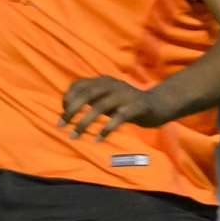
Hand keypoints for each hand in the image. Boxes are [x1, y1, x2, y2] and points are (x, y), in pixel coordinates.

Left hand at [58, 76, 173, 140]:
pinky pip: (118, 118)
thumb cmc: (126, 104)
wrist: (158, 105)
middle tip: (61, 125)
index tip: (63, 112)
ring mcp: (125, 95)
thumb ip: (91, 100)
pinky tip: (96, 139)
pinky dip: (105, 129)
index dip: (67, 97)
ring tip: (74, 136)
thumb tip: (67, 110)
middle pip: (86, 94)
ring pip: (100, 107)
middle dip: (71, 110)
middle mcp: (113, 85)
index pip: (79, 84)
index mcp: (104, 81)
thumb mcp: (106, 98)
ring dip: (84, 122)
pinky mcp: (137, 107)